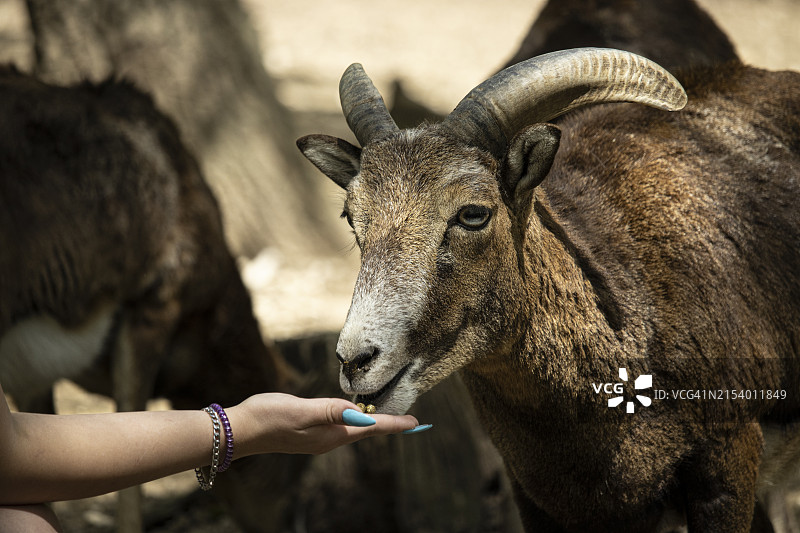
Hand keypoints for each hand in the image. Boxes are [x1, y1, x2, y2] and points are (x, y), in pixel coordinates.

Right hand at [227, 393, 426, 455]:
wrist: (241, 429)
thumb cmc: (269, 417)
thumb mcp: (301, 411)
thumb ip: (330, 410)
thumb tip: (360, 413)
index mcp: (331, 435)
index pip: (371, 428)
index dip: (394, 424)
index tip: (417, 423)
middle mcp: (328, 439)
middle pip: (367, 430)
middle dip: (389, 425)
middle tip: (411, 422)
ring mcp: (318, 437)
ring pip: (354, 429)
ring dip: (373, 423)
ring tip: (390, 418)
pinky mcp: (308, 431)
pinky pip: (341, 426)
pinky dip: (356, 420)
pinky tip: (355, 415)